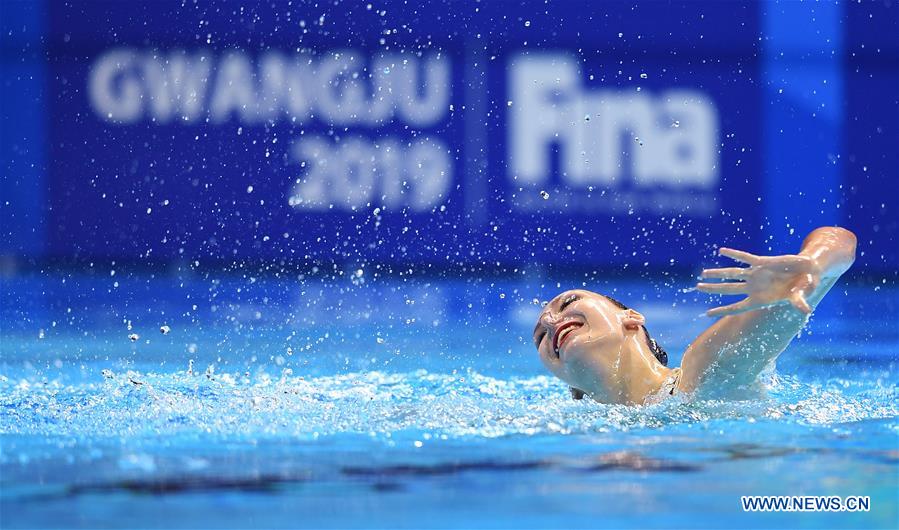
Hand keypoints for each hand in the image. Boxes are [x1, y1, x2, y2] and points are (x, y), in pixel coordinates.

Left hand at [697, 247, 821, 316]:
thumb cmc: (804, 287)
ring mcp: (756, 275)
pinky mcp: (762, 262)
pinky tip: (721, 251)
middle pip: (729, 289)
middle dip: (713, 289)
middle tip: (697, 288)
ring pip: (732, 274)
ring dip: (718, 273)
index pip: (737, 307)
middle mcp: (754, 288)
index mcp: (760, 300)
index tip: (707, 314)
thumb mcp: (800, 295)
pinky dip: (734, 254)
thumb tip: (806, 310)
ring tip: (702, 273)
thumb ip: (799, 302)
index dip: (723, 310)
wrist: (809, 271)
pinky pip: (745, 257)